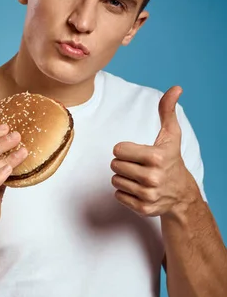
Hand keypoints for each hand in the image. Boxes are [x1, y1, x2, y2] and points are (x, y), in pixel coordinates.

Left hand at [111, 86, 194, 216]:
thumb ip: (167, 111)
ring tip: (139, 177)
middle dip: (123, 164)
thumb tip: (175, 88)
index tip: (138, 153)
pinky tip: (138, 189)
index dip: (125, 150)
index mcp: (156, 157)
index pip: (117, 150)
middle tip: (138, 166)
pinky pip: (118, 196)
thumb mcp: (170, 135)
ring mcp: (147, 194)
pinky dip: (125, 193)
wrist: (181, 193)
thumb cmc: (171, 160)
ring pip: (115, 181)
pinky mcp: (142, 208)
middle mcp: (152, 177)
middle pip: (114, 165)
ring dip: (124, 178)